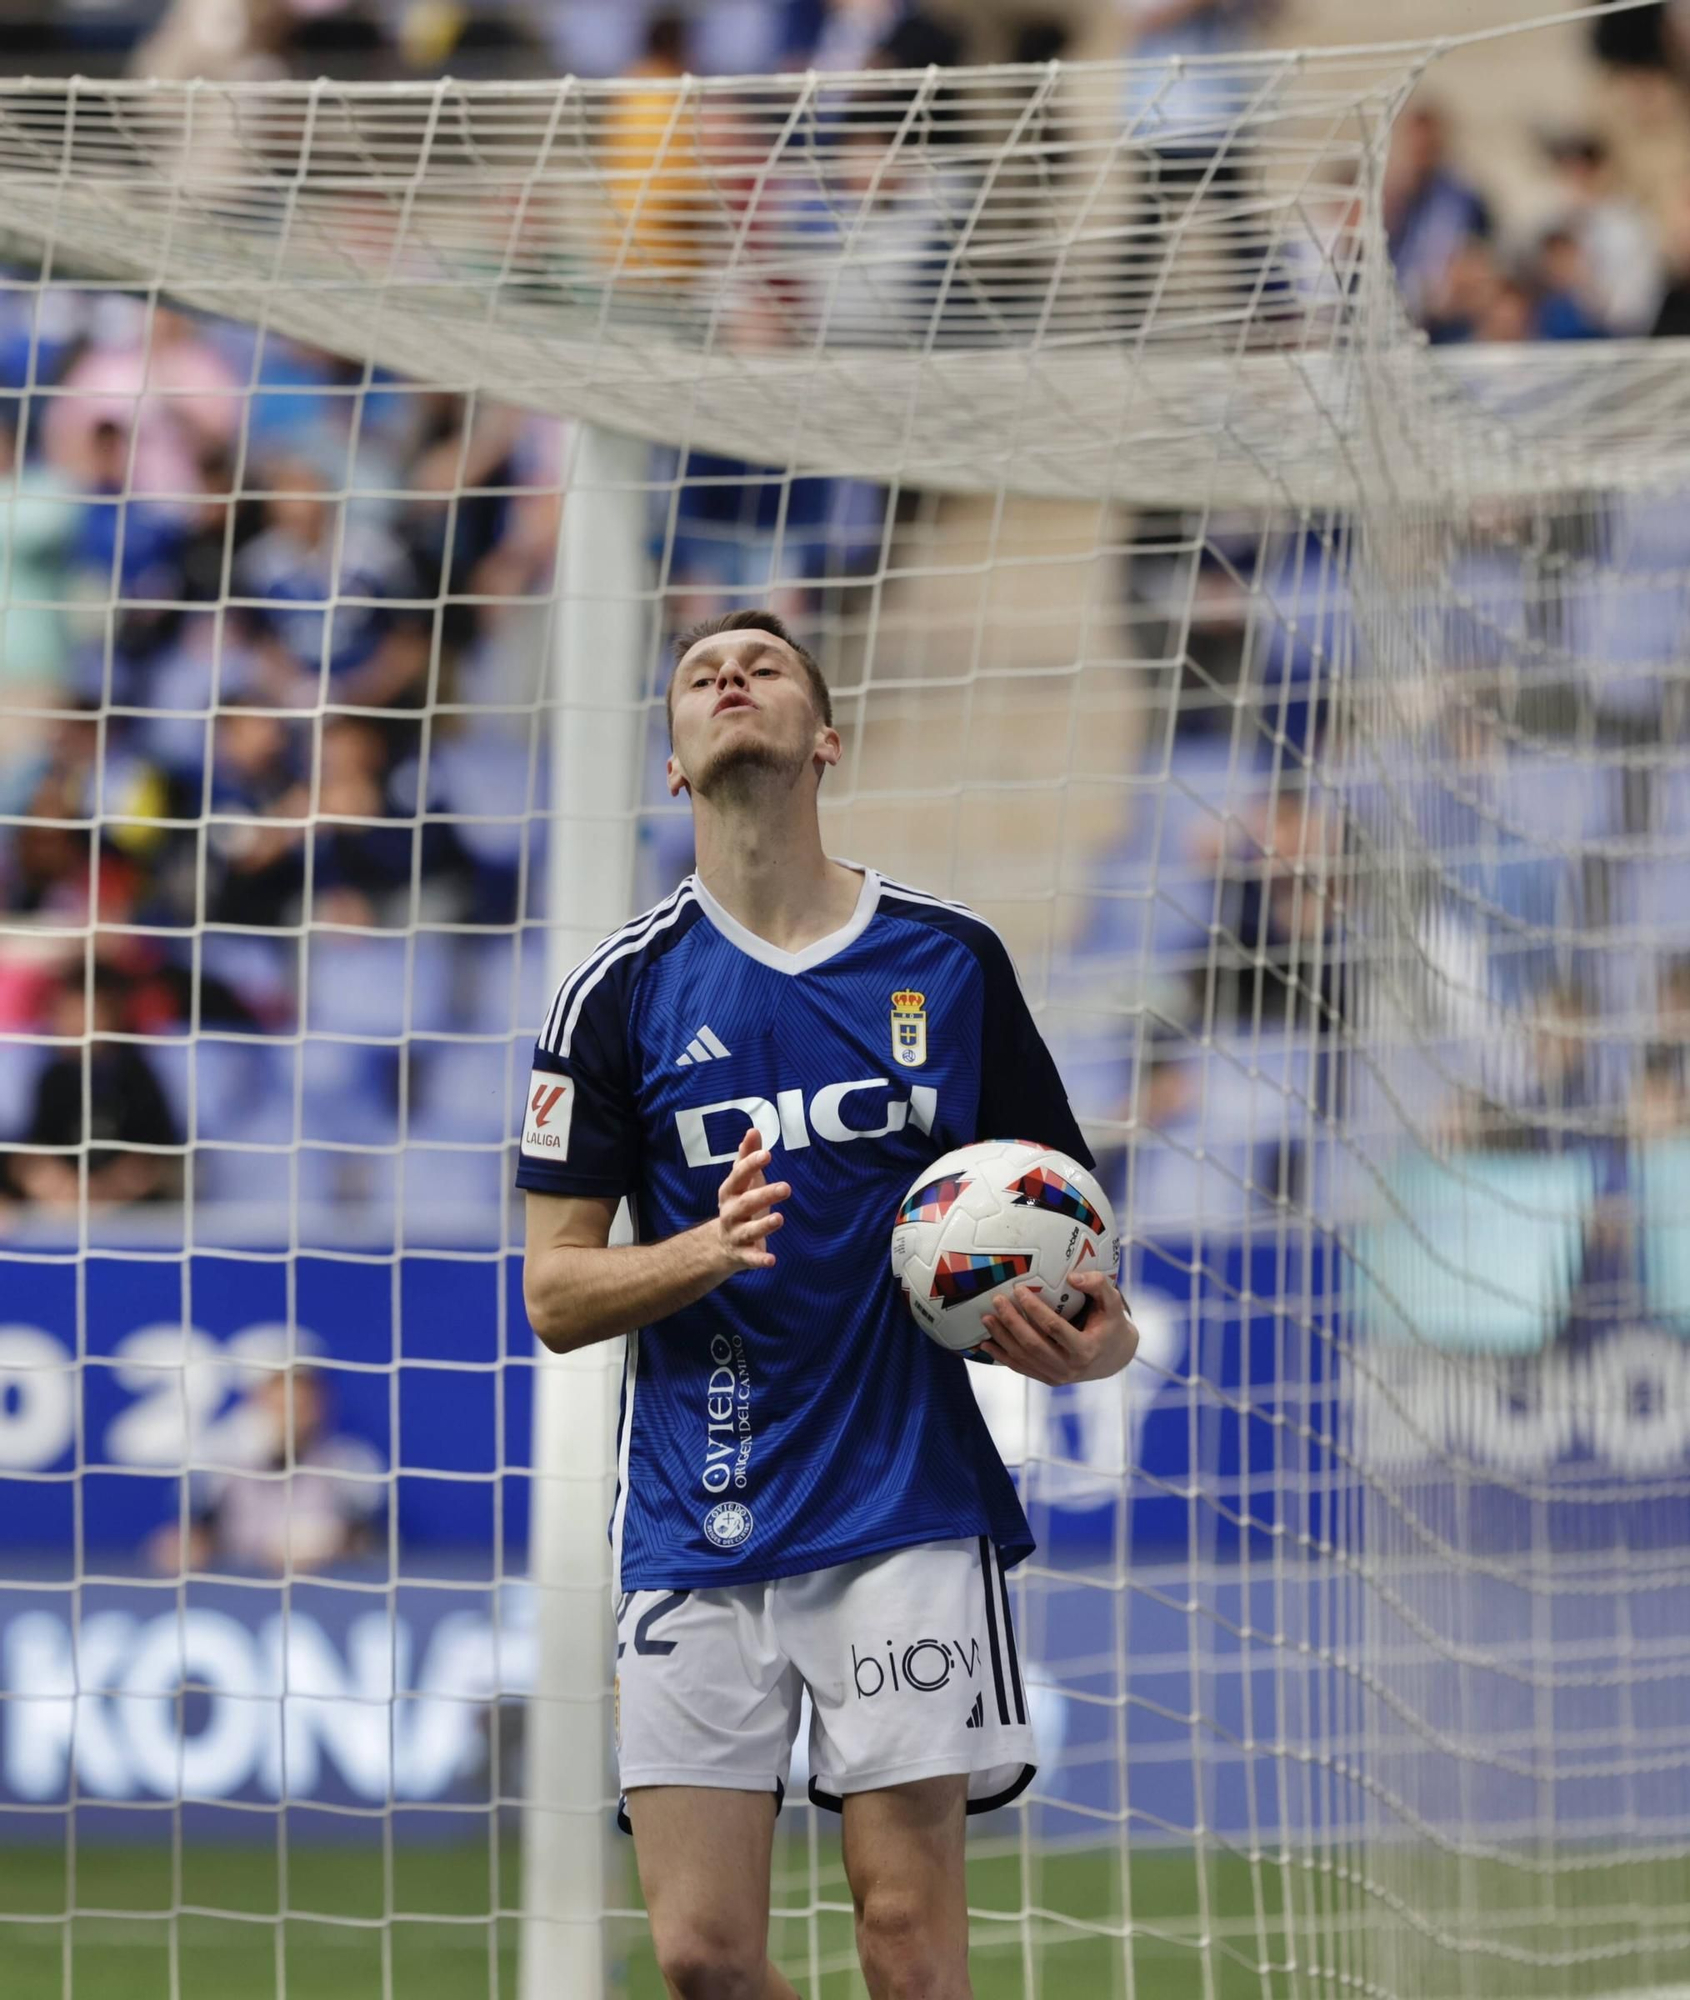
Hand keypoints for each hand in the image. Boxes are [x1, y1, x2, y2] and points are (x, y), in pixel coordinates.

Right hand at [712, 1127, 789, 1273]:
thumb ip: (747, 1157)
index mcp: (730, 1192)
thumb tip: (753, 1130)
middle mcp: (730, 1213)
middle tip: (786, 1187)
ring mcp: (735, 1234)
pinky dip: (760, 1259)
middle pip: (746, 1203)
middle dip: (764, 1194)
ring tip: (780, 1218)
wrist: (721, 1245)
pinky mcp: (743, 1255)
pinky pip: (751, 1258)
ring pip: (748, 1230)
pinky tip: (772, 1260)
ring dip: (763, 1225)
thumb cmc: (739, 1205)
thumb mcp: (742, 1182)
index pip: (739, 1176)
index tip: (767, 1154)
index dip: (751, 1165)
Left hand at [978, 1270, 1139, 1385]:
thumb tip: (1072, 1276)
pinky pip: (1021, 1368)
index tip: (1018, 1290)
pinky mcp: (1048, 1380)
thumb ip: (1098, 1285)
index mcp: (1086, 1349)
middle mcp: (1070, 1367)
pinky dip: (1002, 1356)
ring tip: (986, 1318)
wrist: (1114, 1358)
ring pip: (1023, 1358)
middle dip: (1012, 1322)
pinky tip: (986, 1343)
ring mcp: (1058, 1377)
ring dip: (1002, 1338)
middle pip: (1033, 1344)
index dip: (1034, 1309)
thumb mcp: (1112, 1303)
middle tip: (997, 1300)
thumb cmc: (1111, 1324)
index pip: (1054, 1328)